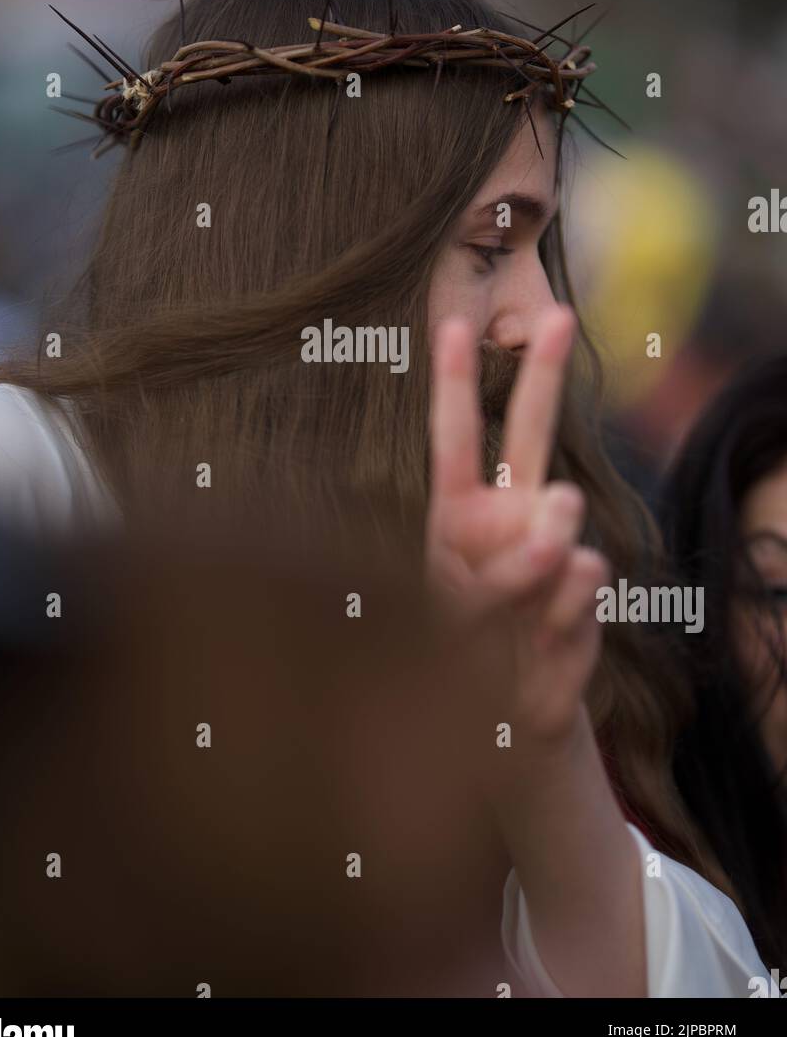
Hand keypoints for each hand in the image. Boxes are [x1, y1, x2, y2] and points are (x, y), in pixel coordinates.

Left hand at [426, 306, 609, 747]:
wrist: (503, 721)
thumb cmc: (456, 659)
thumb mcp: (451, 617)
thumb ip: (502, 578)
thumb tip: (574, 550)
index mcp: (459, 513)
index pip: (456, 439)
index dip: (456, 383)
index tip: (453, 324)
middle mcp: (512, 515)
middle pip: (533, 432)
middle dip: (545, 371)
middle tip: (559, 315)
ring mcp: (555, 547)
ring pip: (562, 519)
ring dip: (534, 564)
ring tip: (515, 615)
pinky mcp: (587, 589)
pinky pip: (581, 583)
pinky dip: (556, 620)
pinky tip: (541, 647)